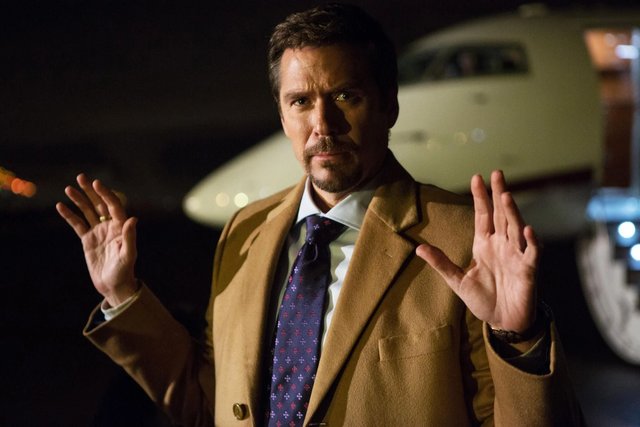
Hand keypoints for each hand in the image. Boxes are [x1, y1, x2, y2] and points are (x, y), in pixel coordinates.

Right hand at [56, 173, 137, 306]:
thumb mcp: (128, 255)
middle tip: (81, 177)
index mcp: (121, 228)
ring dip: (79, 200)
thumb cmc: (124, 271)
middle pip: (100, 204)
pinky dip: (69, 216)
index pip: (114, 206)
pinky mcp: (88, 240)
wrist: (114, 286)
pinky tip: (60, 206)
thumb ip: (129, 237)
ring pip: (87, 212)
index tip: (96, 184)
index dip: (106, 194)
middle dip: (90, 191)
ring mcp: (98, 232)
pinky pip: (78, 225)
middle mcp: (110, 227)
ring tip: (69, 188)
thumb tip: (133, 219)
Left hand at [416, 170, 539, 332]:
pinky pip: (532, 253)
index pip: (483, 216)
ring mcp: (516, 256)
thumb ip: (441, 263)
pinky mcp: (528, 270)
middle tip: (497, 173)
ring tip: (506, 195)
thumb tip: (418, 247)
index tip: (477, 177)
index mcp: (484, 244)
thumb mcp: (457, 281)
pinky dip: (531, 242)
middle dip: (499, 194)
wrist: (502, 321)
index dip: (481, 197)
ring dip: (512, 212)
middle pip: (500, 215)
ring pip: (516, 228)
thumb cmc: (482, 299)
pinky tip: (527, 229)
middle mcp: (502, 245)